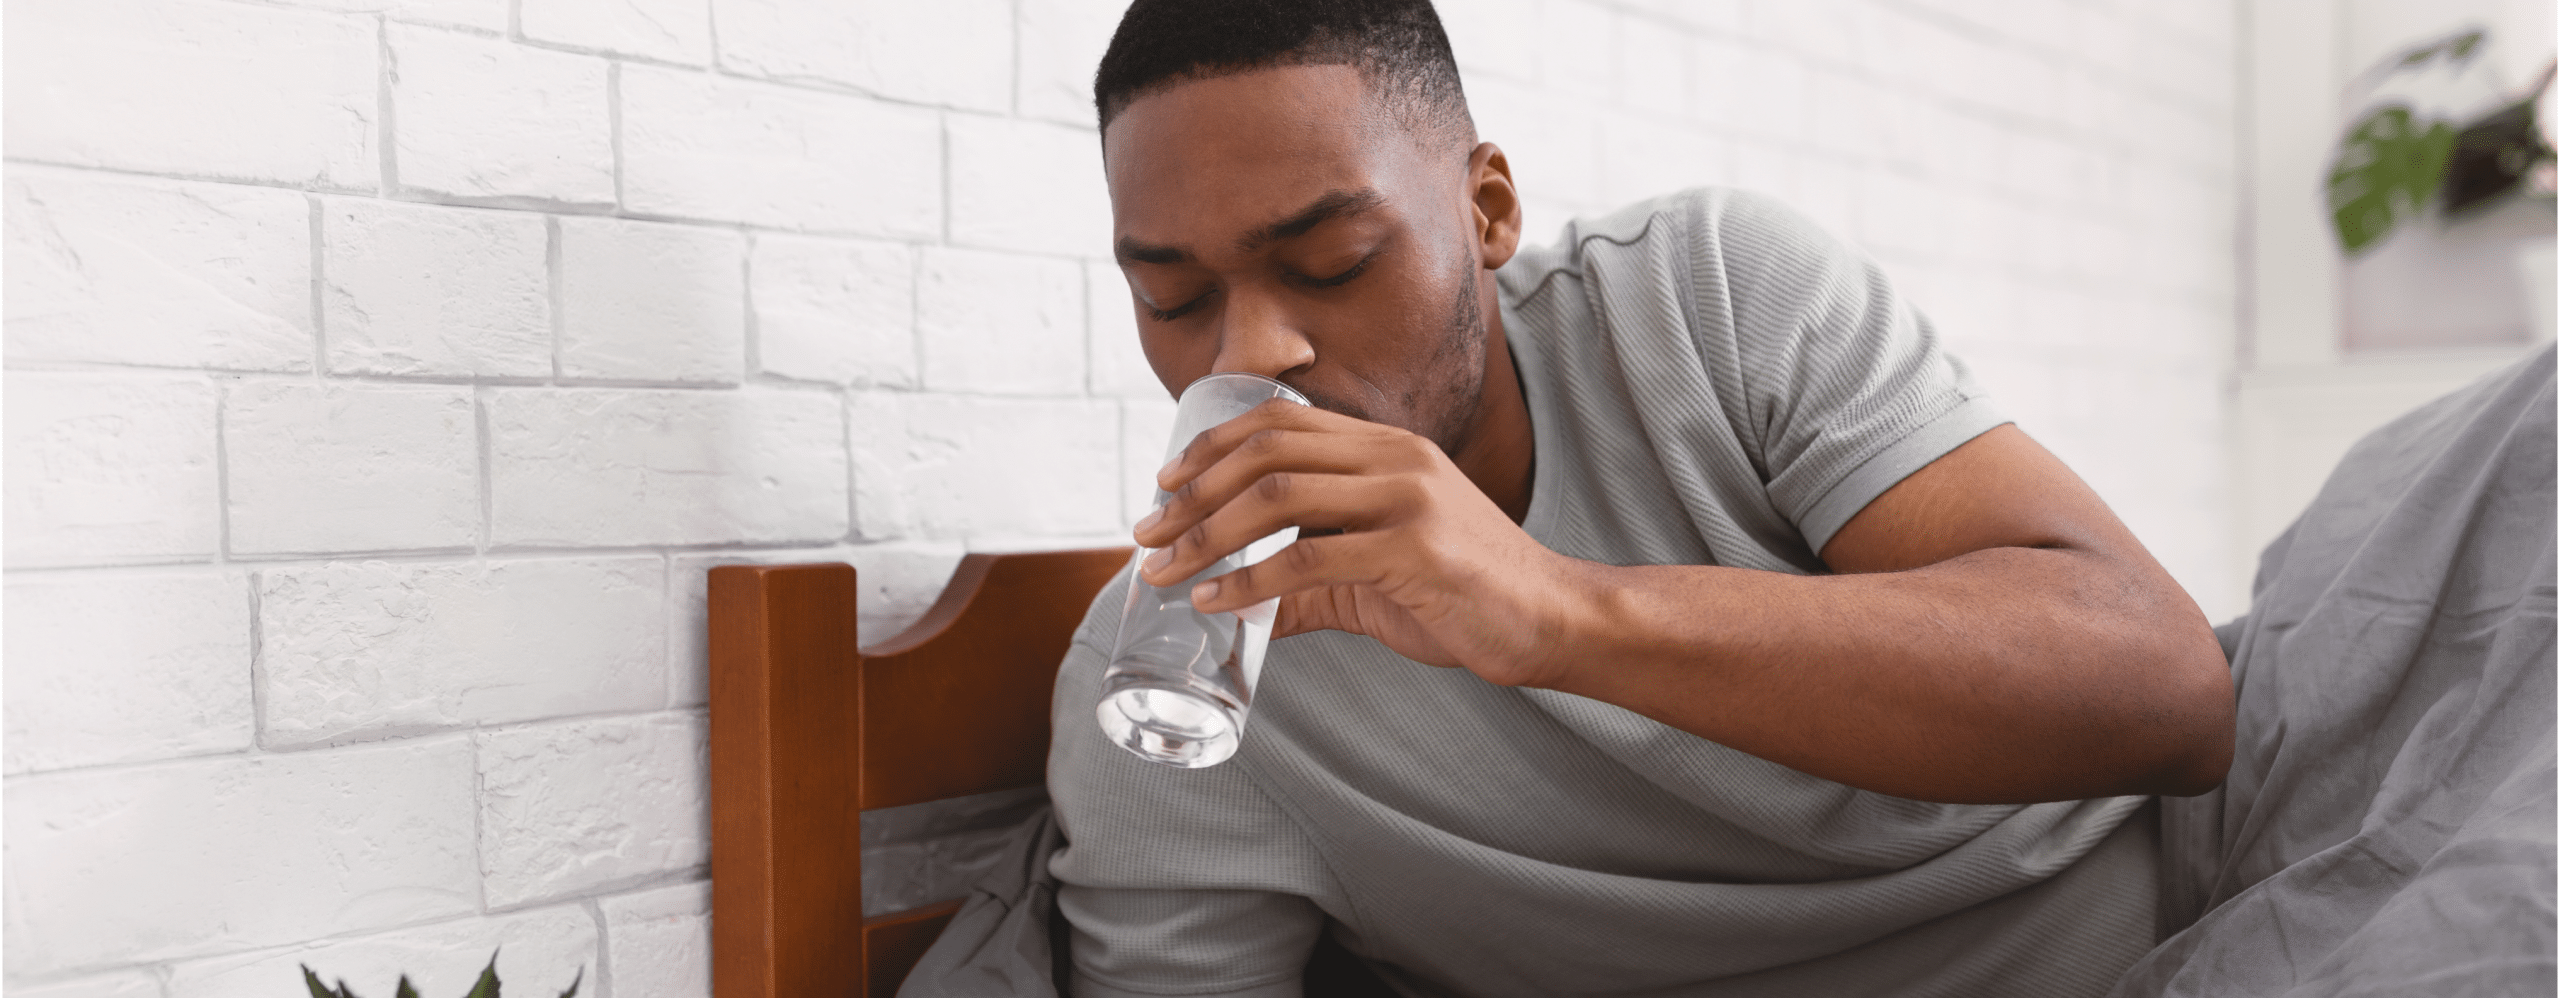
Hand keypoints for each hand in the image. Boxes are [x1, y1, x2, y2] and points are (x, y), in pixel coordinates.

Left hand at [1131, 398, 1587, 687]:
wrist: (1552, 620)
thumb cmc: (1468, 597)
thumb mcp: (1375, 581)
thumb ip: (1308, 587)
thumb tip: (1239, 610)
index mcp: (1386, 448)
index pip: (1280, 422)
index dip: (1211, 447)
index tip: (1164, 484)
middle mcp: (1392, 457)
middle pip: (1265, 454)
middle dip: (1192, 493)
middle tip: (1146, 534)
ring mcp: (1405, 498)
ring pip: (1276, 499)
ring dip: (1205, 536)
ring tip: (1163, 571)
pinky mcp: (1414, 549)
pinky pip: (1308, 560)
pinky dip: (1249, 582)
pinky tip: (1216, 601)